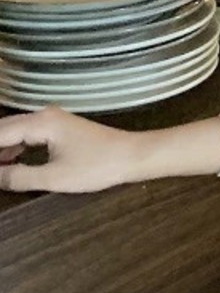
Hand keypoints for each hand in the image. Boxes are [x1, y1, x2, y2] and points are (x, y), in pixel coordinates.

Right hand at [0, 107, 135, 193]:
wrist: (133, 156)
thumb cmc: (97, 166)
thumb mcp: (54, 178)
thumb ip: (19, 177)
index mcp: (40, 122)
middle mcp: (44, 115)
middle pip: (4, 128)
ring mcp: (53, 119)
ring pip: (15, 131)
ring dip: (1, 148)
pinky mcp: (60, 128)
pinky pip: (28, 134)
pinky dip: (15, 147)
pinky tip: (9, 161)